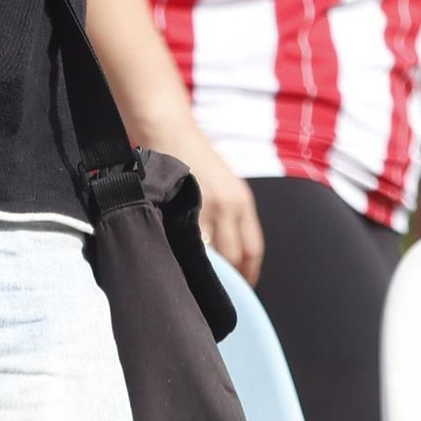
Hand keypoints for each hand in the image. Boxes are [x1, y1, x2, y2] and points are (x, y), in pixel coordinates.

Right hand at [142, 117, 263, 283]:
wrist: (167, 129)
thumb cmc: (193, 156)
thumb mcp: (223, 183)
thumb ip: (230, 215)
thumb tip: (229, 256)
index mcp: (243, 201)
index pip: (252, 250)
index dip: (248, 275)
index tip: (242, 288)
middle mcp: (229, 206)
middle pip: (234, 258)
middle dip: (228, 278)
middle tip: (218, 290)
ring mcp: (204, 207)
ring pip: (212, 255)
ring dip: (206, 270)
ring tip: (198, 282)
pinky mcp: (181, 206)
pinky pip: (187, 242)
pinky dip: (185, 255)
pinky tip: (180, 261)